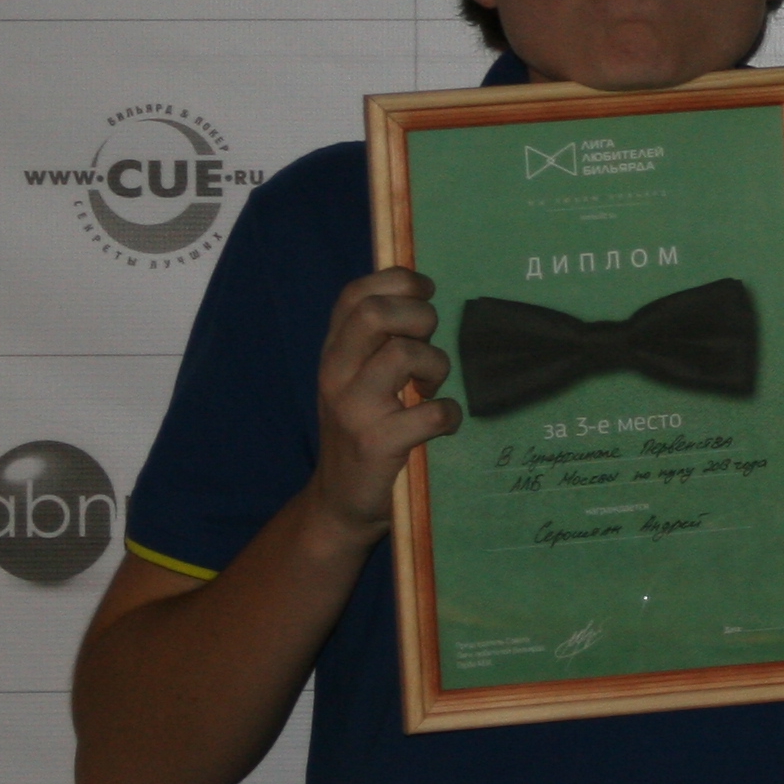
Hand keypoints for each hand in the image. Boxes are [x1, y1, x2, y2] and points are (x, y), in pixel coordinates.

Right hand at [310, 266, 457, 543]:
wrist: (339, 502)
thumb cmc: (362, 430)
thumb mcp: (358, 380)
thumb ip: (378, 341)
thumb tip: (423, 295)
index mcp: (334, 353)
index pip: (355, 294)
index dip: (397, 281)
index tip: (426, 292)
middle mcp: (336, 374)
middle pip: (374, 313)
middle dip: (418, 317)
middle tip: (428, 343)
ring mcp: (353, 408)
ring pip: (404, 354)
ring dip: (436, 365)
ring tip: (431, 387)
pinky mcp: (376, 443)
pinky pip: (430, 413)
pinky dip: (449, 414)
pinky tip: (443, 423)